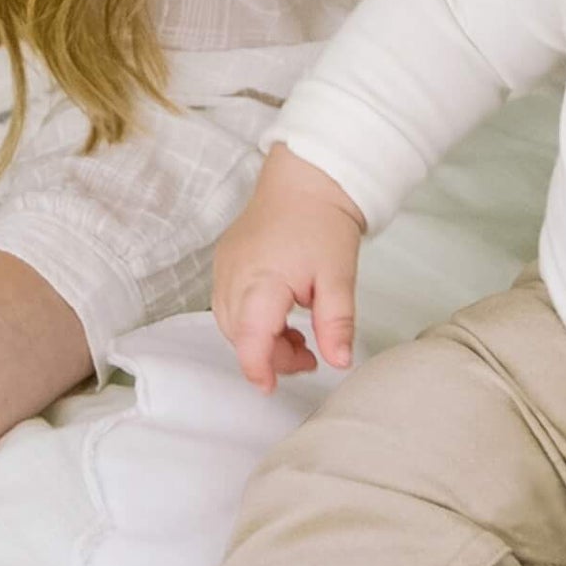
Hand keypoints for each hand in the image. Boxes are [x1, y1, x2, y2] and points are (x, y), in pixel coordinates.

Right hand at [213, 144, 365, 390]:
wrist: (306, 178)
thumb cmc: (322, 222)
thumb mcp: (338, 276)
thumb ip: (337, 323)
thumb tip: (340, 362)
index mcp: (261, 280)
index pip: (249, 339)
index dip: (258, 368)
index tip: (271, 387)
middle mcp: (234, 275)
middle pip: (239, 335)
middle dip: (269, 356)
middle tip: (309, 356)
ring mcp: (225, 267)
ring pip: (230, 322)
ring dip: (259, 339)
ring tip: (298, 337)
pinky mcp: (225, 261)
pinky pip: (228, 303)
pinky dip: (250, 320)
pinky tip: (280, 317)